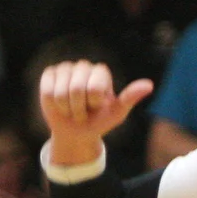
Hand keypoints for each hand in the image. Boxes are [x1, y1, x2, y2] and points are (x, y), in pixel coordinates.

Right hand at [39, 61, 153, 164]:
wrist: (77, 131)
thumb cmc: (100, 121)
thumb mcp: (118, 112)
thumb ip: (130, 97)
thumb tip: (149, 85)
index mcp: (102, 71)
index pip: (94, 89)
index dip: (94, 103)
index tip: (98, 106)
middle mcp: (84, 66)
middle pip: (76, 89)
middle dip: (79, 108)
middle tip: (84, 111)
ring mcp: (65, 68)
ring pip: (59, 92)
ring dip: (66, 108)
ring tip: (72, 109)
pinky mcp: (49, 74)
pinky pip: (47, 91)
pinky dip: (53, 104)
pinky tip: (59, 104)